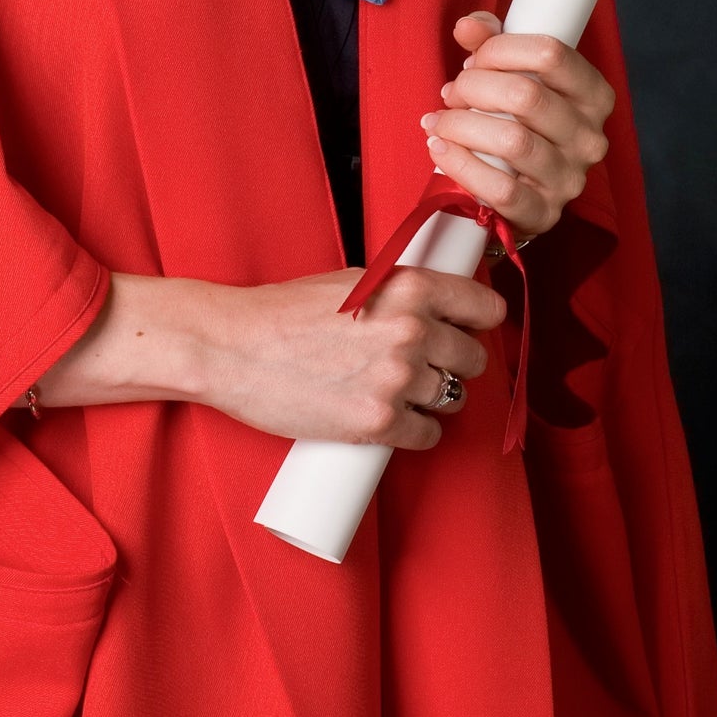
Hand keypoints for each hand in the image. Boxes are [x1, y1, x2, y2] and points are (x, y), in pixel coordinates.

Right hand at [35, 265, 506, 450]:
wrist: (233, 348)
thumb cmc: (283, 312)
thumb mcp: (350, 281)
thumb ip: (397, 291)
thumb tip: (435, 305)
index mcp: (408, 289)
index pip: (484, 307)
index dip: (482, 319)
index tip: (476, 326)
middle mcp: (411, 333)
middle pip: (472, 358)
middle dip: (456, 361)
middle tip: (432, 364)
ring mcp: (397, 381)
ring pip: (453, 397)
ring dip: (437, 397)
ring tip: (409, 392)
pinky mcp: (378, 424)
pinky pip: (427, 435)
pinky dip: (418, 431)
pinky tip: (399, 422)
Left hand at [418, 10, 615, 244]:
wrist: (521, 193)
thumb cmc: (518, 125)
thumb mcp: (511, 78)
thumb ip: (490, 44)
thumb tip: (468, 26)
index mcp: (593, 95)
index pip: (550, 53)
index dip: (500, 49)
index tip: (475, 59)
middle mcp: (589, 137)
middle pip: (526, 95)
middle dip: (474, 87)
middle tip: (453, 93)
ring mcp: (570, 178)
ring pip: (512, 141)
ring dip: (461, 124)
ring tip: (441, 121)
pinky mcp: (543, 213)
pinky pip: (500, 189)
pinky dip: (460, 164)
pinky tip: (440, 148)